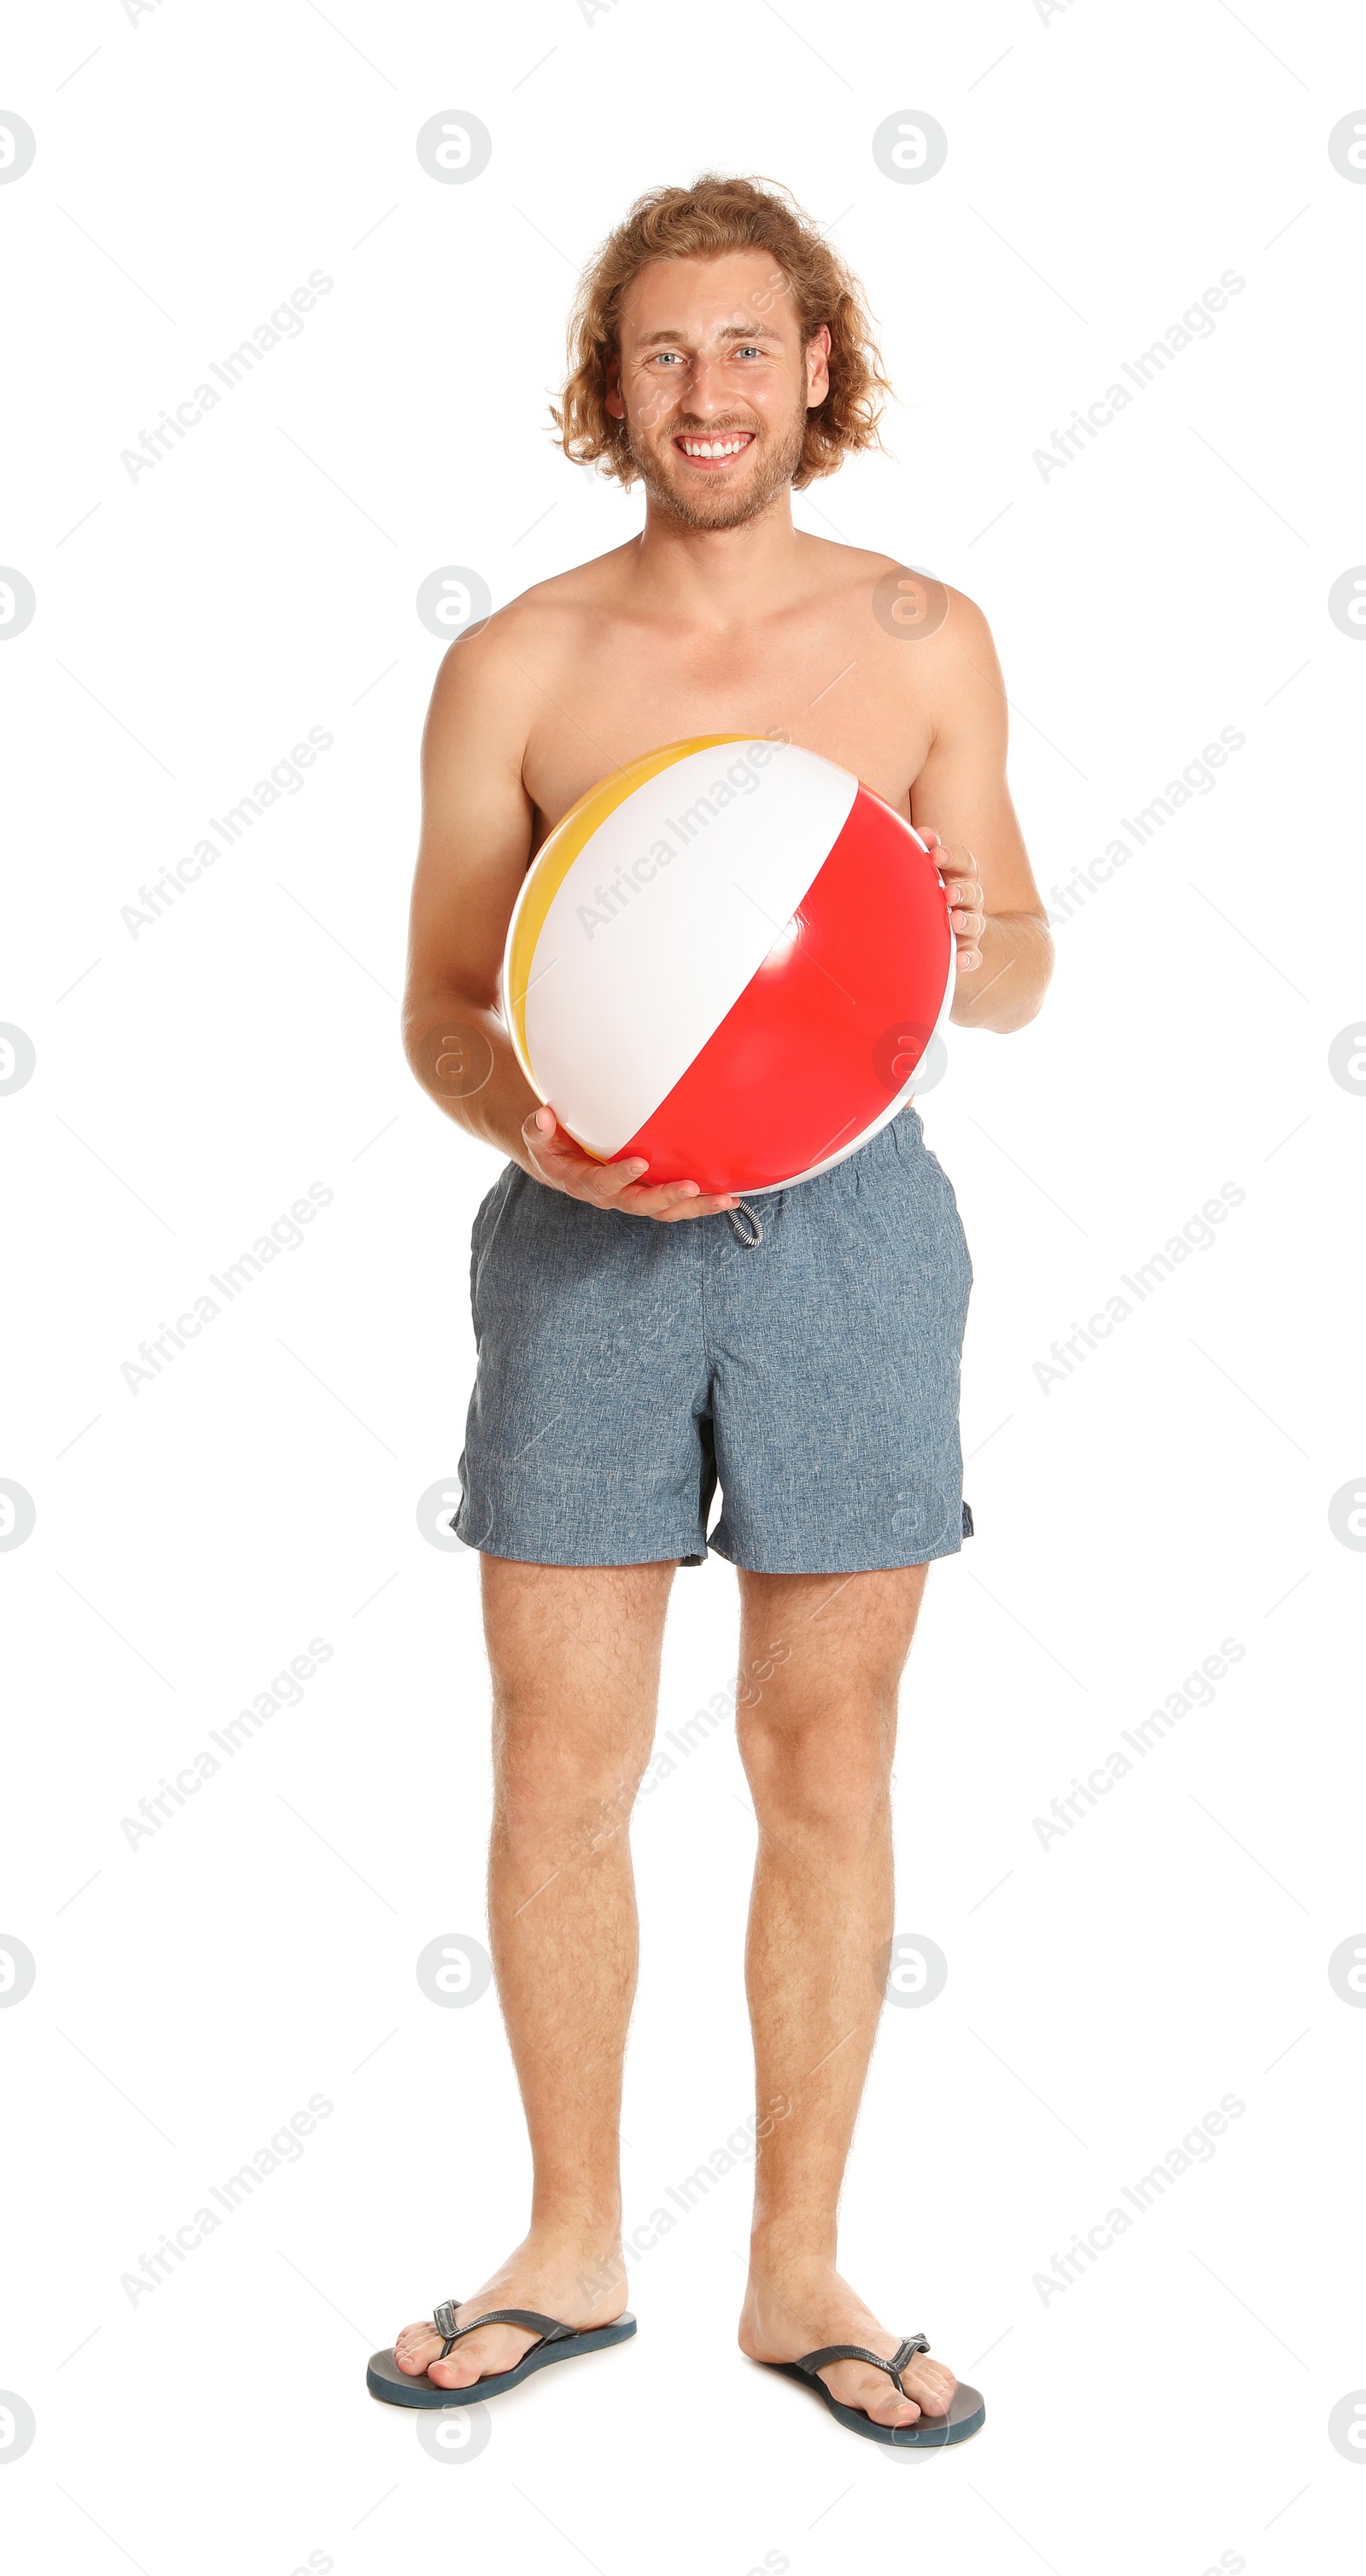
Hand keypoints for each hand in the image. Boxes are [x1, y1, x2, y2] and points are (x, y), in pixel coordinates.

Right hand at [521, 1106, 741, 1220]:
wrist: (560, 1161)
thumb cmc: (551, 1143)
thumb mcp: (537, 1136)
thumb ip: (538, 1128)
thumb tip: (544, 1115)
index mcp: (584, 1182)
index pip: (603, 1183)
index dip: (620, 1175)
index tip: (640, 1162)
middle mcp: (611, 1196)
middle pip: (641, 1204)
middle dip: (666, 1198)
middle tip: (692, 1188)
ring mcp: (633, 1197)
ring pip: (665, 1211)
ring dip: (695, 1207)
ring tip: (726, 1200)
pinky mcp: (649, 1194)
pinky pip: (675, 1205)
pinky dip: (701, 1203)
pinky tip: (730, 1198)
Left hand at [919, 828, 983, 973]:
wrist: (934, 933)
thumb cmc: (921, 894)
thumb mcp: (915, 873)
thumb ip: (906, 853)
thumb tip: (874, 820)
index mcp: (956, 875)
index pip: (963, 861)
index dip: (951, 855)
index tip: (933, 852)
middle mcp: (967, 899)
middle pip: (974, 889)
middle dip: (962, 889)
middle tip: (948, 891)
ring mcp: (968, 925)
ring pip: (976, 921)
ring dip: (967, 921)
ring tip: (955, 921)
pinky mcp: (966, 951)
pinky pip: (973, 956)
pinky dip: (969, 958)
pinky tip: (959, 961)